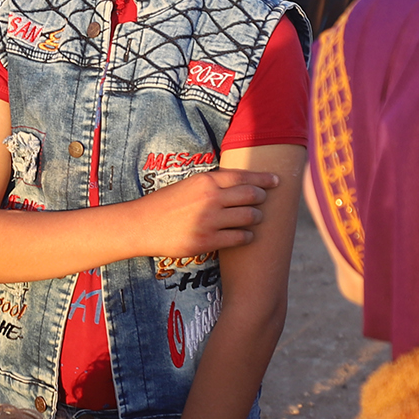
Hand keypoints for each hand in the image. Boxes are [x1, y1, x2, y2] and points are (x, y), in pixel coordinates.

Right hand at [146, 169, 280, 257]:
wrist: (142, 225)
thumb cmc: (165, 204)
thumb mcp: (188, 185)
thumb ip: (212, 184)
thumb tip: (238, 184)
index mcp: (206, 181)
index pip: (243, 177)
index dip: (263, 179)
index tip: (277, 180)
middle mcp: (211, 198)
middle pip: (251, 196)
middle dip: (261, 198)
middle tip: (263, 202)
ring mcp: (210, 220)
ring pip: (249, 217)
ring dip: (256, 218)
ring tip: (255, 219)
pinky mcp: (207, 241)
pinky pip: (239, 238)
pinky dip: (247, 236)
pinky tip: (246, 235)